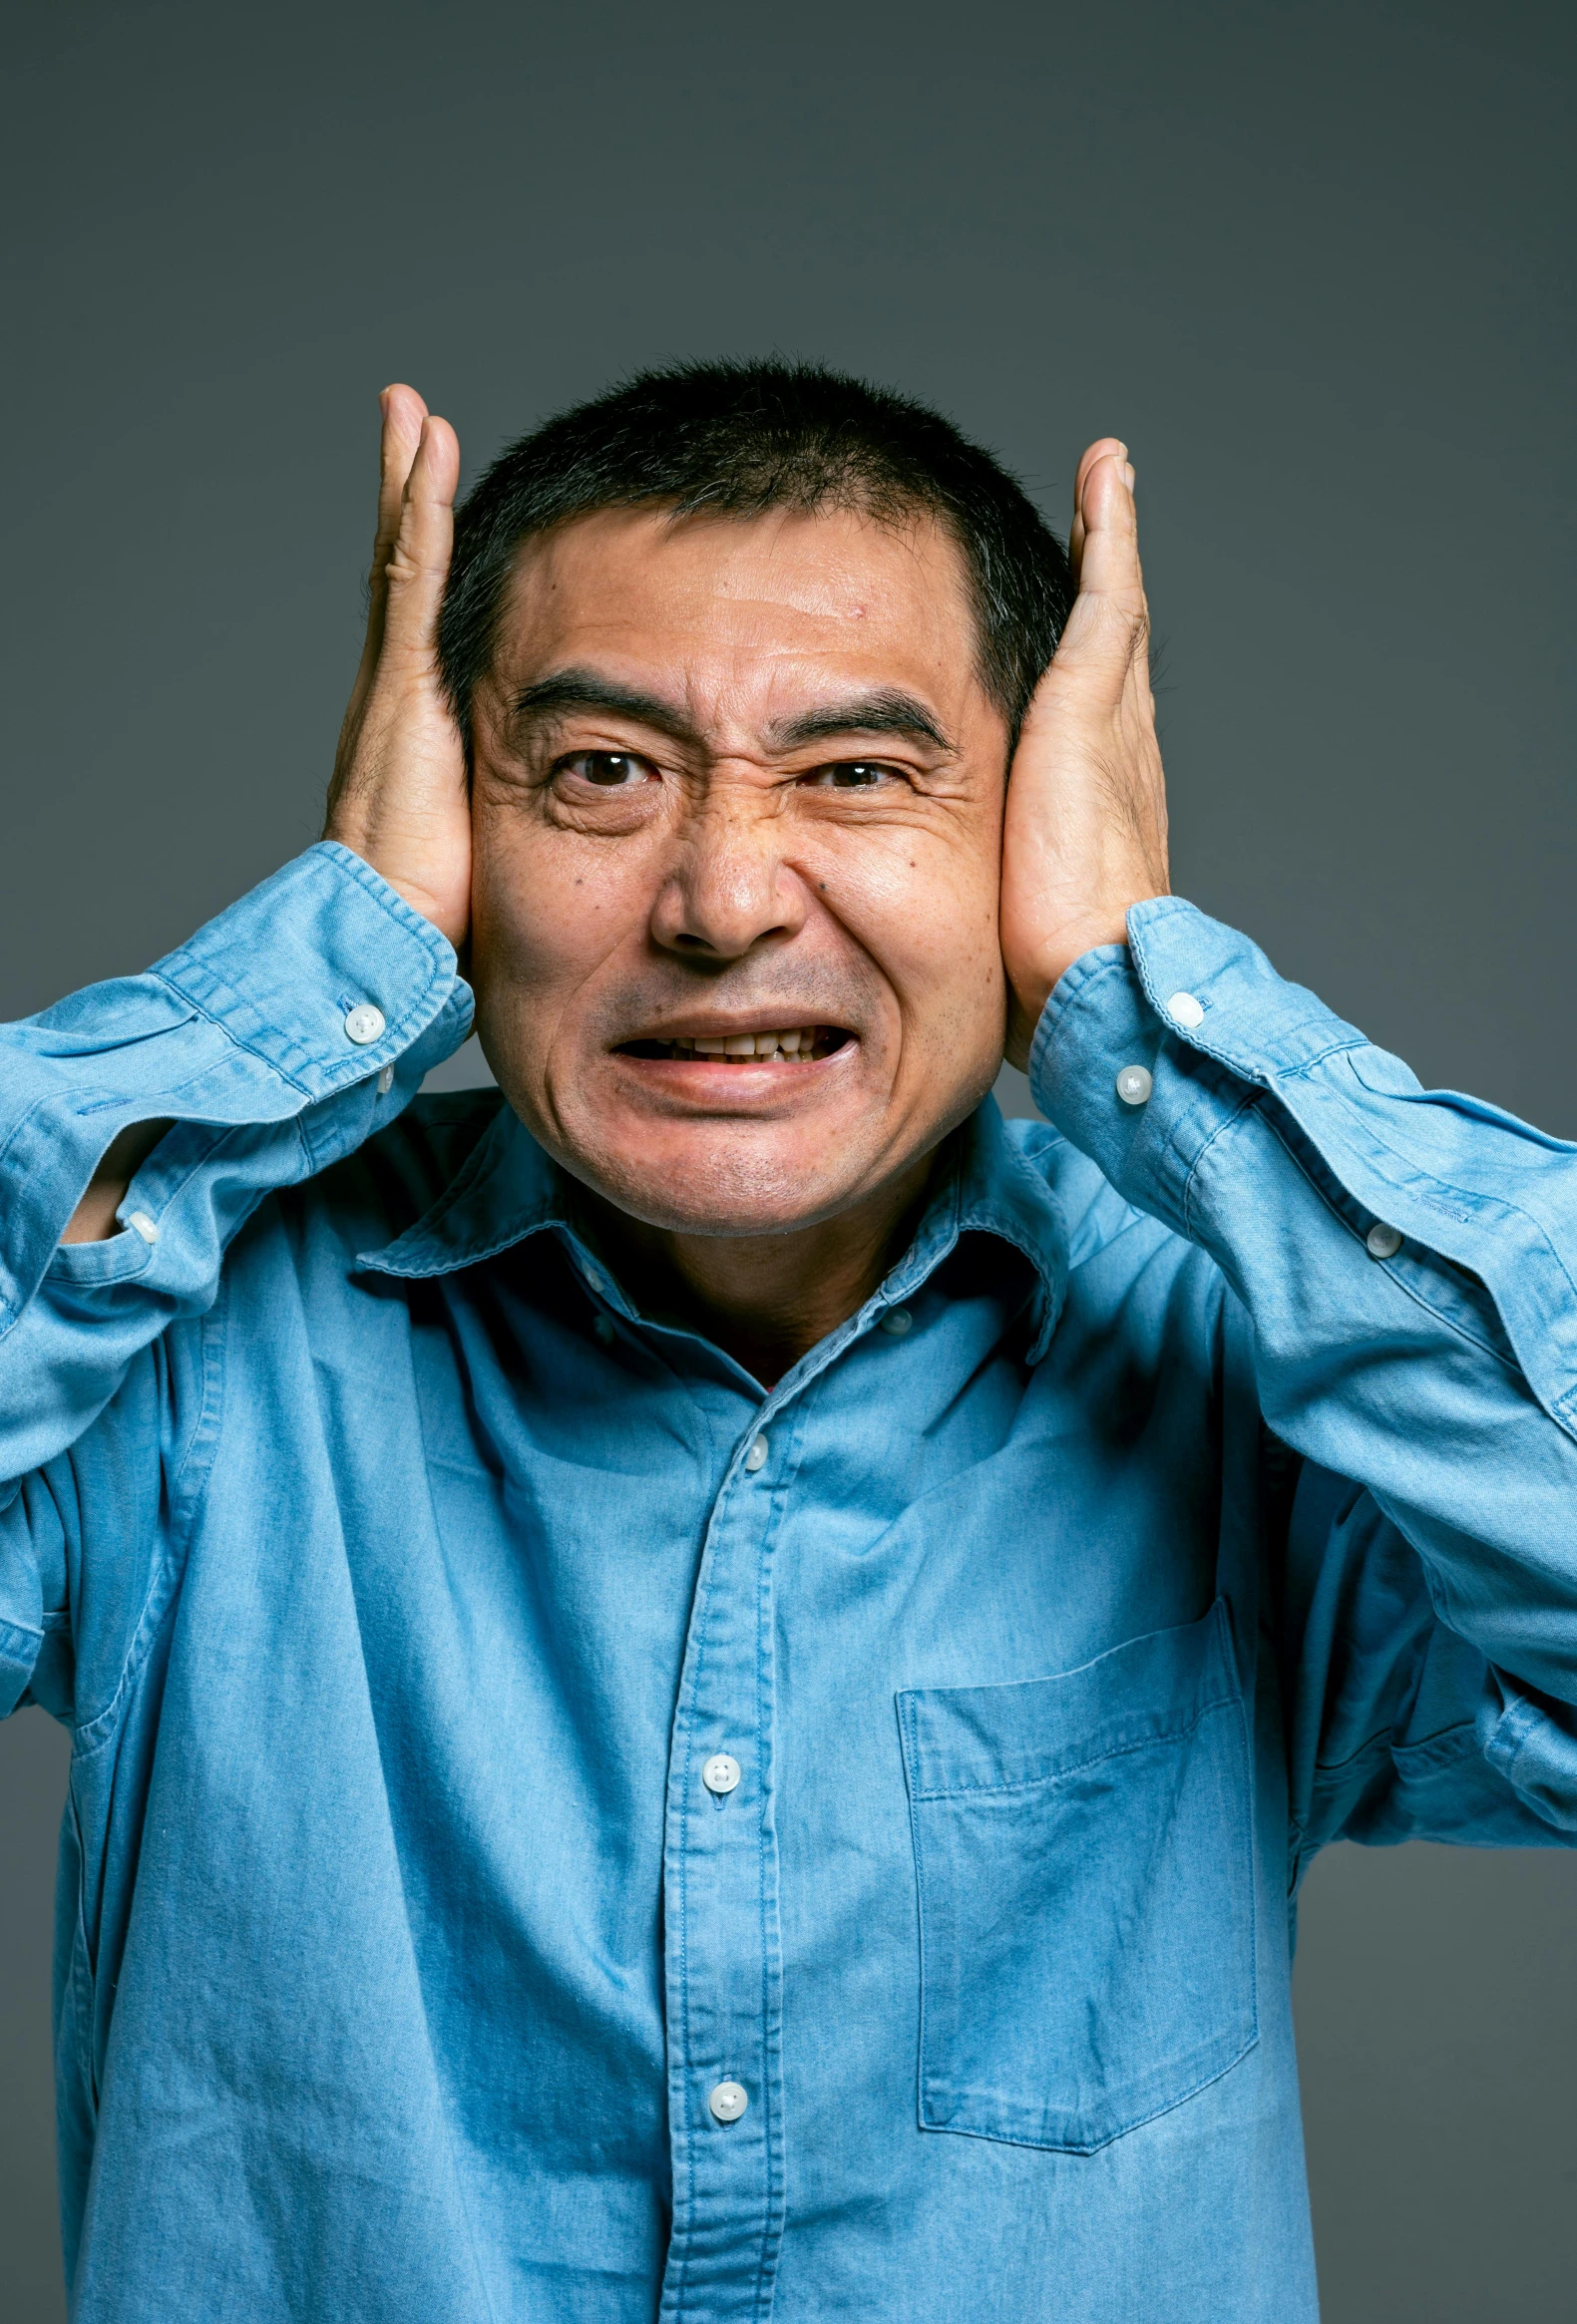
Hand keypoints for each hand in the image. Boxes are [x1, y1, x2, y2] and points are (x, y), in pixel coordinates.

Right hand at [324, 386, 470, 948]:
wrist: (381, 942)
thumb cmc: (438, 918)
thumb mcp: (489, 847)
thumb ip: (513, 817)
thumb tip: (568, 820)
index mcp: (412, 727)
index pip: (425, 624)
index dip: (432, 559)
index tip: (437, 501)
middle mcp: (392, 695)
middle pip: (405, 574)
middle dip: (408, 496)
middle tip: (411, 420)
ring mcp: (391, 687)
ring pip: (404, 562)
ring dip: (409, 483)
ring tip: (412, 412)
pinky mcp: (400, 691)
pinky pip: (413, 582)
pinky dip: (422, 513)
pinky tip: (431, 452)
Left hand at [1000, 440, 1169, 1067]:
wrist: (1096, 976)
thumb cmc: (1047, 974)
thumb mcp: (999, 913)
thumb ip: (974, 894)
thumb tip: (916, 930)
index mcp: (1094, 799)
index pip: (1085, 713)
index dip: (1081, 665)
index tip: (1072, 630)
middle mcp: (1117, 748)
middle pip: (1108, 647)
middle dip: (1104, 583)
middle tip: (1104, 516)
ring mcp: (1112, 720)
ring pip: (1110, 607)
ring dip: (1109, 539)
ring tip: (1110, 477)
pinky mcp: (1094, 701)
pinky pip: (1106, 592)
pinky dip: (1110, 530)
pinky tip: (1106, 474)